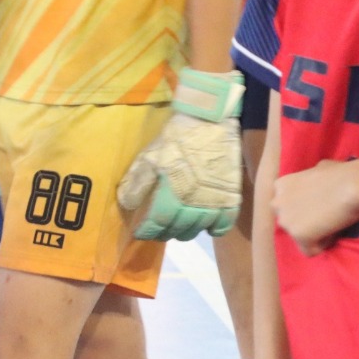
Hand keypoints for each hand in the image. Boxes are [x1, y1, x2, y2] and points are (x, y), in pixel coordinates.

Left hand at [118, 69, 243, 241]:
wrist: (211, 124)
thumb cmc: (176, 139)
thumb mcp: (150, 157)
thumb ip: (137, 182)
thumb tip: (127, 204)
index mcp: (171, 194)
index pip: (158, 222)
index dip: (148, 231)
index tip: (141, 234)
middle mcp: (193, 203)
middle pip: (178, 228)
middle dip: (166, 233)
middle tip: (159, 231)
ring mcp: (214, 202)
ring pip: (199, 228)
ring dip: (186, 233)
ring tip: (178, 230)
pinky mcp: (231, 197)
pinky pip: (224, 223)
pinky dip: (214, 230)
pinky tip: (206, 228)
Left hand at [271, 159, 358, 256]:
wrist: (352, 186)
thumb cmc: (343, 174)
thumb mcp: (321, 168)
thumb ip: (312, 175)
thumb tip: (320, 173)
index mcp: (280, 186)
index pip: (287, 206)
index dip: (306, 209)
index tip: (323, 208)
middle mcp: (276, 203)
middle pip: (290, 222)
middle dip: (307, 223)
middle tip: (327, 219)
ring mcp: (285, 220)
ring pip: (298, 237)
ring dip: (315, 235)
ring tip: (331, 226)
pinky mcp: (298, 234)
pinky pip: (309, 250)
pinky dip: (322, 246)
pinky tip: (332, 234)